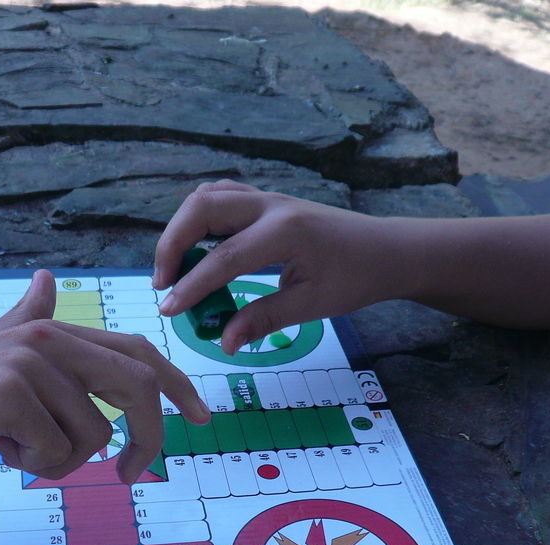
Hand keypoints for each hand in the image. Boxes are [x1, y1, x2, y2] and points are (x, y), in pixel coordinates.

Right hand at [0, 270, 208, 482]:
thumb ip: (28, 318)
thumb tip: (48, 279)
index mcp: (53, 328)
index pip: (138, 351)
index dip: (177, 384)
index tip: (202, 418)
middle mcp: (49, 336)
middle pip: (137, 389)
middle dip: (147, 440)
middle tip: (125, 476)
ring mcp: (29, 362)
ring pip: (93, 437)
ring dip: (58, 461)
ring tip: (10, 444)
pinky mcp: (7, 394)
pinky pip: (56, 455)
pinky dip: (30, 466)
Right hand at [153, 181, 398, 354]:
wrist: (386, 250)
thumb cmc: (355, 278)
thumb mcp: (313, 305)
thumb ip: (264, 319)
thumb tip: (225, 343)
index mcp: (284, 232)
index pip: (223, 258)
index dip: (191, 286)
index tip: (169, 311)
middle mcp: (271, 206)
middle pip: (202, 209)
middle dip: (172, 244)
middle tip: (164, 284)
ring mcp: (268, 199)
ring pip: (208, 196)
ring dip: (182, 227)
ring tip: (175, 268)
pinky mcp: (266, 202)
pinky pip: (221, 197)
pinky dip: (199, 218)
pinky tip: (196, 247)